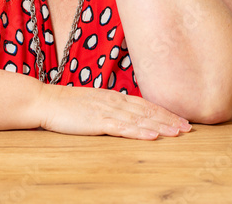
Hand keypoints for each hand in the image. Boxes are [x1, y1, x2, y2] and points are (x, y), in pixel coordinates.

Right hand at [37, 85, 191, 139]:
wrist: (45, 100)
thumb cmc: (65, 103)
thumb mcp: (90, 101)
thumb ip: (107, 105)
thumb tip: (121, 112)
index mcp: (110, 96)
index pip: (142, 103)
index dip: (162, 111)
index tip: (178, 119)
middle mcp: (112, 101)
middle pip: (145, 110)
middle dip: (167, 119)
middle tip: (186, 127)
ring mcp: (105, 111)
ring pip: (138, 119)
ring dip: (159, 126)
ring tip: (177, 133)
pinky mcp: (96, 121)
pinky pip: (122, 127)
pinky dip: (138, 131)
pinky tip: (151, 136)